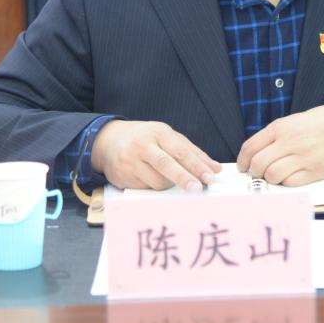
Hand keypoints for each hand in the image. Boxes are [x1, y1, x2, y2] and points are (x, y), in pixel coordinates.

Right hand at [91, 120, 221, 190]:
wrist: (108, 141)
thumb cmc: (145, 139)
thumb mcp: (167, 137)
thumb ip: (192, 152)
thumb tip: (215, 168)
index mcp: (159, 132)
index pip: (181, 150)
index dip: (197, 165)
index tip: (210, 177)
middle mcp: (143, 145)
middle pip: (166, 164)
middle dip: (184, 178)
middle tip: (198, 189)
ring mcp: (131, 161)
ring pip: (157, 181)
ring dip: (169, 185)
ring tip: (167, 177)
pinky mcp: (122, 176)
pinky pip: (146, 188)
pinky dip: (154, 187)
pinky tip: (149, 178)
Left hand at [236, 104, 323, 185]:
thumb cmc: (320, 122)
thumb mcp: (292, 121)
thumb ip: (274, 135)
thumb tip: (255, 154)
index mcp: (281, 128)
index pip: (250, 147)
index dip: (243, 160)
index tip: (243, 166)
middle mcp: (289, 142)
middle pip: (258, 164)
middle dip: (254, 172)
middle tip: (258, 173)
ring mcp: (302, 157)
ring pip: (272, 175)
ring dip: (270, 178)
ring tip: (275, 175)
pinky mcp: (314, 171)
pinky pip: (291, 183)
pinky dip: (286, 182)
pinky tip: (289, 177)